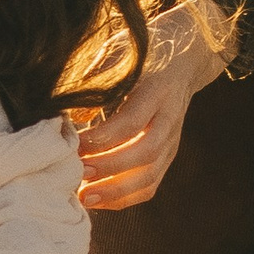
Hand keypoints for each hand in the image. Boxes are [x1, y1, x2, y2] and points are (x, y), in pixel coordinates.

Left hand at [76, 2, 229, 210]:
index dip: (102, 138)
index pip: (132, 120)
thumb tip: (68, 114)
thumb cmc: (144, 53)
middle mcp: (170, 117)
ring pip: (150, 175)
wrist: (185, 57)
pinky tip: (99, 199)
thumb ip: (96, 80)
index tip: (73, 144)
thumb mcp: (120, 55)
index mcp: (158, 88)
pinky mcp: (168, 154)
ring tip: (83, 196)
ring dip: (116, 191)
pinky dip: (124, 198)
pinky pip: (150, 184)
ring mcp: (172, 139)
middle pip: (146, 152)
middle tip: (77, 174)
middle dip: (109, 168)